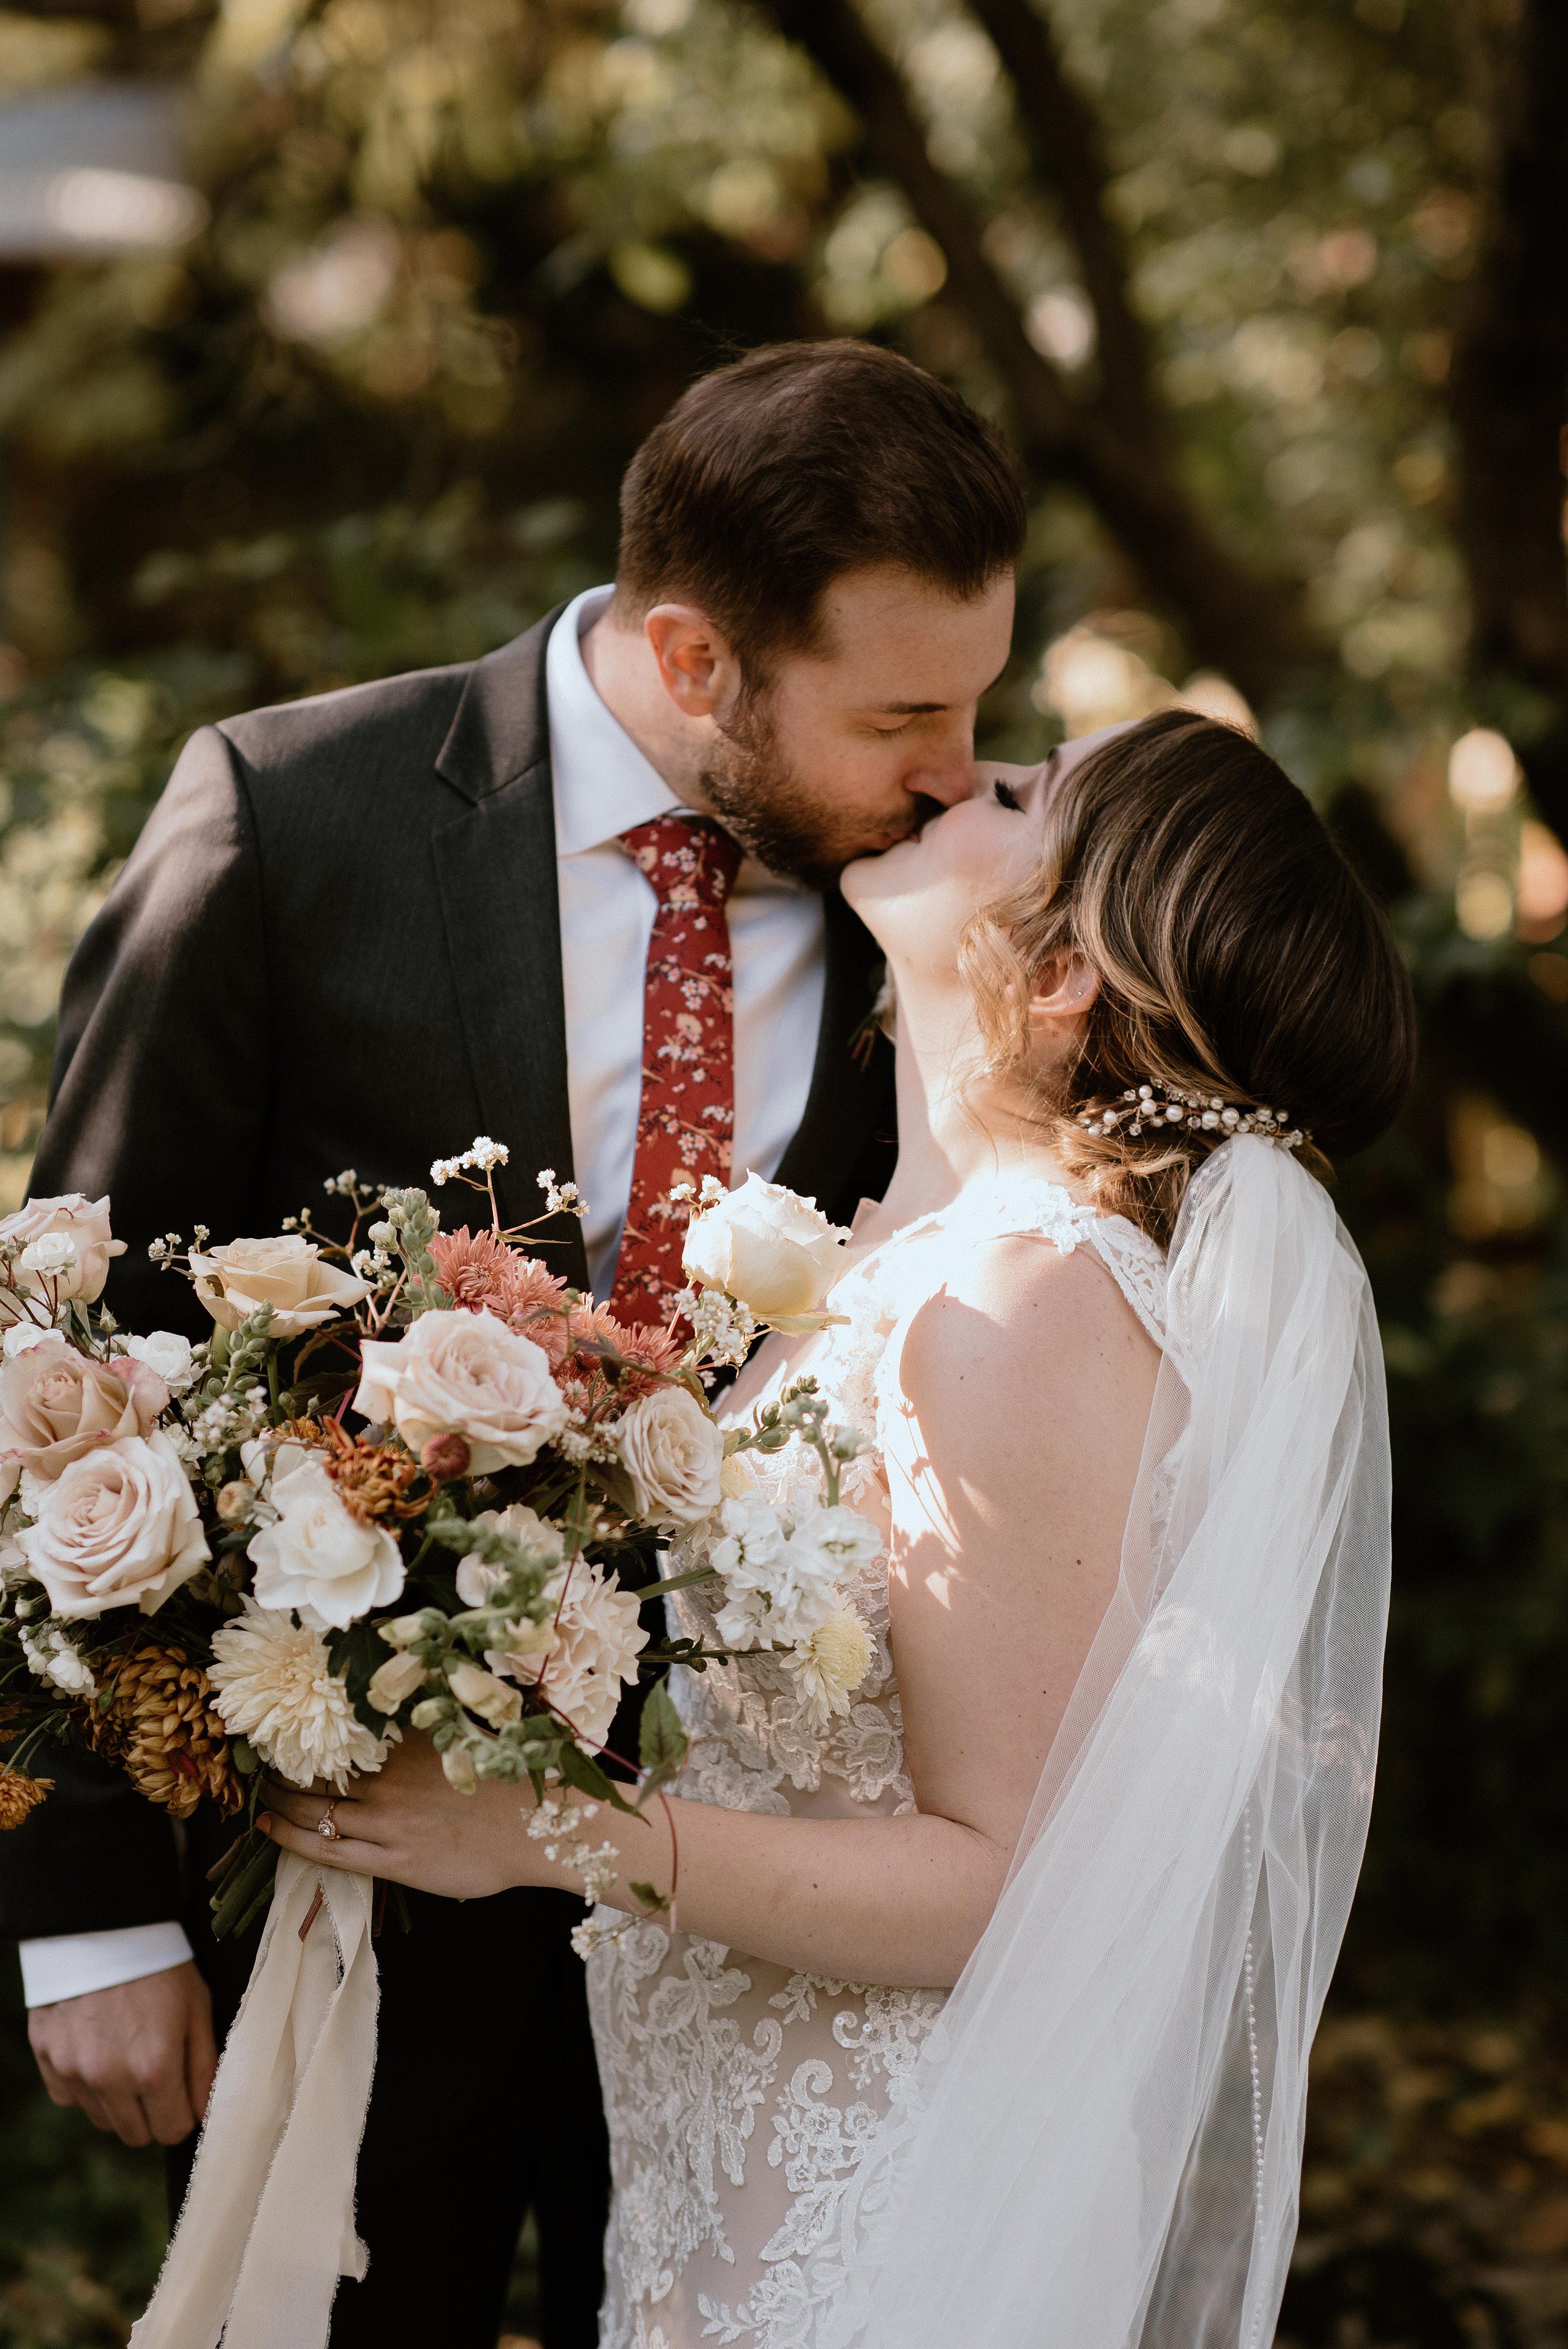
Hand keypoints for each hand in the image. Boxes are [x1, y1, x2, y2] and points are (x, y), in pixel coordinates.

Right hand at [29, 1961, 216, 2147]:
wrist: (102, 1927)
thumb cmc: (159, 1966)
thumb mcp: (197, 2007)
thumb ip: (204, 2066)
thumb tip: (204, 2111)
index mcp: (154, 2068)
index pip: (172, 2130)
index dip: (183, 2115)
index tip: (184, 2094)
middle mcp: (110, 2079)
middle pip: (135, 2134)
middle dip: (152, 2115)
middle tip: (158, 2078)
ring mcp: (73, 2072)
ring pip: (102, 2120)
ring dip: (119, 2103)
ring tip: (127, 2058)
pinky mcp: (48, 2060)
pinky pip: (70, 2097)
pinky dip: (86, 2085)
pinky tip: (98, 2049)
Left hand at [259, 1734, 529, 1900]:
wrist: (541, 1829)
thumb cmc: (510, 1781)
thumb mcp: (465, 1735)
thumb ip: (422, 1729)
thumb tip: (386, 1717)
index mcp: (409, 1742)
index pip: (339, 1735)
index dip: (305, 1735)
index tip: (285, 1731)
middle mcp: (392, 1778)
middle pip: (318, 1772)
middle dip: (283, 1770)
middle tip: (263, 1767)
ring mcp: (390, 1823)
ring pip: (315, 1811)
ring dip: (281, 1803)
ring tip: (263, 1799)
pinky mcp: (394, 1862)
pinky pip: (329, 1851)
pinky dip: (293, 1839)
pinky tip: (271, 1830)